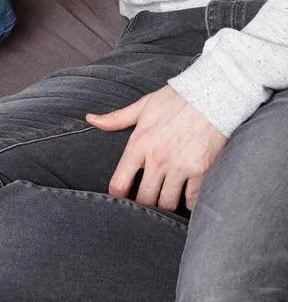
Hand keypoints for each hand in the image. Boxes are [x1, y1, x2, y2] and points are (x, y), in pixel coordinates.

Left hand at [86, 84, 227, 210]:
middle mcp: (158, 159)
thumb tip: (91, 119)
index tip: (119, 199)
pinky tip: (185, 198)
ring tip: (163, 200)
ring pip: (167, 203)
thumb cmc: (174, 101)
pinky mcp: (201, 171)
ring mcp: (180, 167)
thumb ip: (116, 118)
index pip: (120, 182)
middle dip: (142, 204)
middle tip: (143, 203)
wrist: (210, 97)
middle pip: (144, 198)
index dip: (117, 195)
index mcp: (139, 144)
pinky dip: (188, 204)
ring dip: (164, 204)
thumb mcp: (142, 106)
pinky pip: (192, 200)